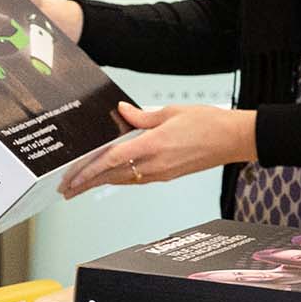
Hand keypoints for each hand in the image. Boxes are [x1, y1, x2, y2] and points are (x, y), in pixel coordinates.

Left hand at [61, 103, 256, 194]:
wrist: (234, 139)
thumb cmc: (209, 123)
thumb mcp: (172, 112)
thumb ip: (142, 116)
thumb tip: (122, 112)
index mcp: (153, 145)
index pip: (110, 161)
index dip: (87, 170)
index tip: (70, 177)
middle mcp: (155, 164)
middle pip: (111, 176)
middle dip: (86, 183)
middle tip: (66, 189)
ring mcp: (162, 172)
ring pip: (123, 180)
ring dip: (101, 183)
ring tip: (83, 186)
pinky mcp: (169, 175)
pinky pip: (137, 180)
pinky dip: (120, 179)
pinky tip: (111, 177)